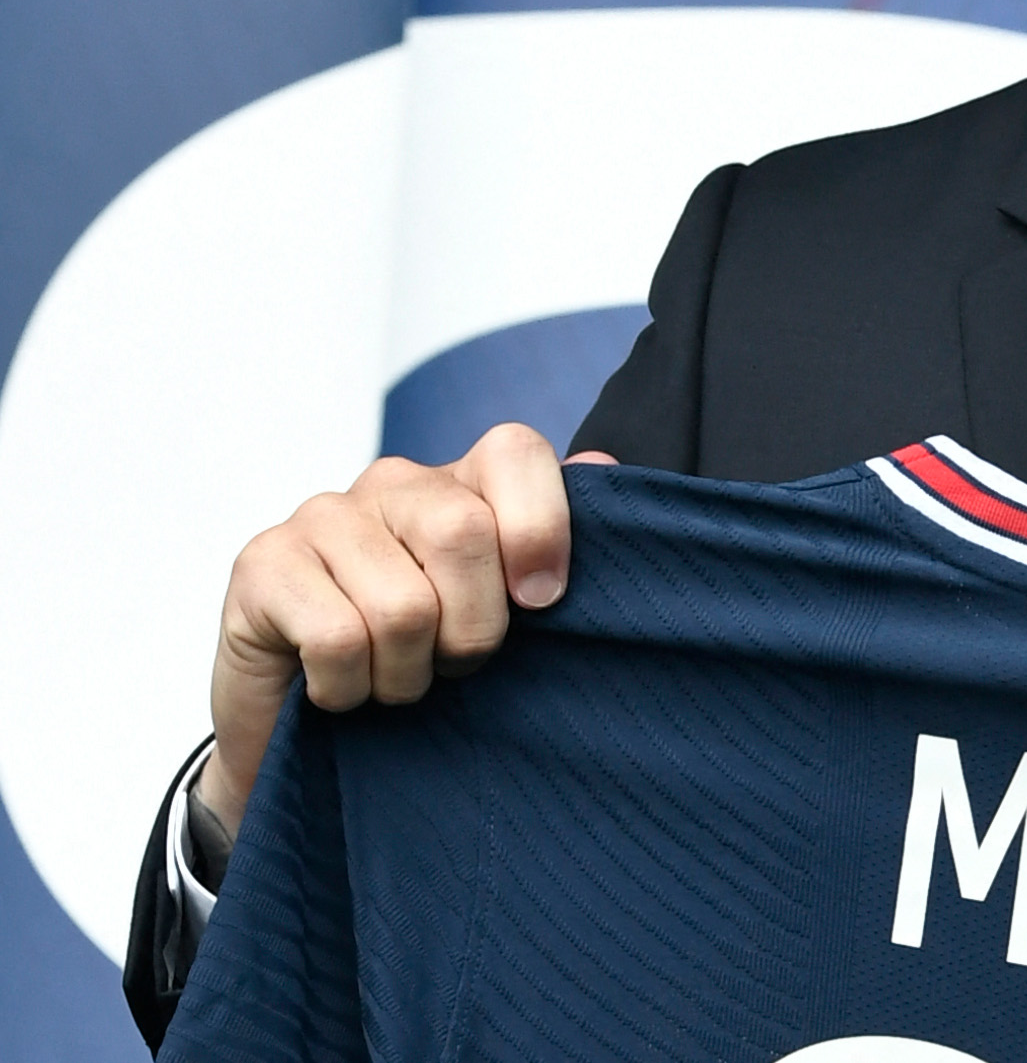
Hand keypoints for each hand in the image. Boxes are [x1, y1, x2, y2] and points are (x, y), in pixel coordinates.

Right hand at [196, 425, 607, 833]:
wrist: (308, 735)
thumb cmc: (424, 663)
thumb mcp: (501, 613)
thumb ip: (549, 545)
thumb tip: (603, 468)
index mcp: (462, 482)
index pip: (514, 452)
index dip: (540, 527)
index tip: (542, 603)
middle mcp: (393, 482)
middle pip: (463, 533)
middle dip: (474, 629)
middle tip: (453, 663)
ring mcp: (322, 516)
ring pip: (402, 605)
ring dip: (407, 673)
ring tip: (394, 678)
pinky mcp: (262, 564)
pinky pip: (337, 639)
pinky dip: (350, 688)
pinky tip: (339, 688)